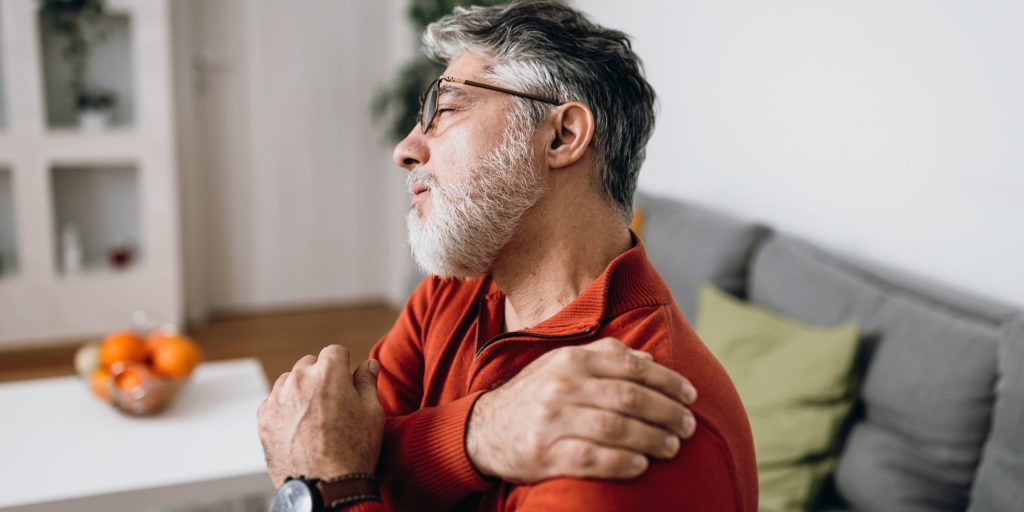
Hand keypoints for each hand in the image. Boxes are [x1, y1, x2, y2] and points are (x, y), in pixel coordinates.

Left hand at [257, 345, 383, 487]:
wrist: (325, 487)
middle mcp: (298, 379)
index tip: (346, 383)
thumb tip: (369, 364)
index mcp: (328, 372)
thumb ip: (367, 382)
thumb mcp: (372, 413)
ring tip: (315, 419)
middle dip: (320, 377)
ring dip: (300, 392)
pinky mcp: (264, 419)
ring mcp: (277, 399)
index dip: (344, 367)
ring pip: (289, 382)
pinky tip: (299, 429)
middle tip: (332, 404)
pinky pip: (274, 403)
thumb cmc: (354, 450)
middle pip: (309, 364)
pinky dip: (284, 410)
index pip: (335, 351)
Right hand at [466, 337, 697, 482]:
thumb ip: (605, 357)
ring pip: (615, 428)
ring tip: (672, 446)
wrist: (485, 429)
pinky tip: (642, 465)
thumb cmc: (537, 395)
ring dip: (652, 439)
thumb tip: (649, 360)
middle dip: (667, 412)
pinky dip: (622, 462)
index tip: (691, 396)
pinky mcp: (544, 454)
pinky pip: (592, 459)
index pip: (632, 367)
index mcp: (572, 360)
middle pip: (629, 398)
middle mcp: (562, 386)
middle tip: (689, 426)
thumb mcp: (564, 365)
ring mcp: (552, 421)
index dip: (668, 382)